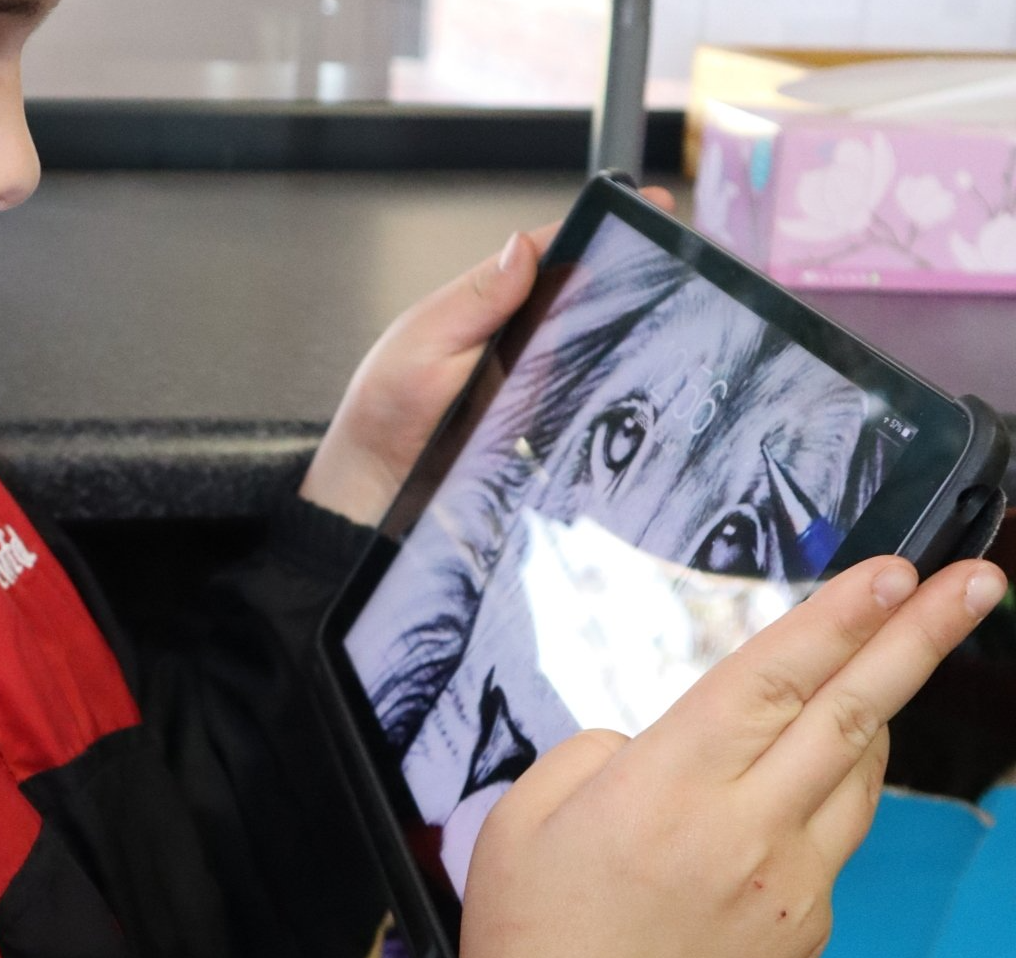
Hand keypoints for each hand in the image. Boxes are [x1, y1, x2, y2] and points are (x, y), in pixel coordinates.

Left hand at [300, 189, 671, 524]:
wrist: (381, 483)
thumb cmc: (388, 408)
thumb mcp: (423, 342)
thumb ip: (473, 299)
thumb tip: (520, 248)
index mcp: (492, 302)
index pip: (555, 252)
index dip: (603, 227)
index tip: (651, 206)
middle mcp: (524, 337)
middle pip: (592, 298)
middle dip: (641, 278)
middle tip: (688, 263)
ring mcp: (542, 381)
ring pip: (603, 349)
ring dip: (643, 336)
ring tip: (691, 316)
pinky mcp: (552, 426)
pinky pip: (596, 405)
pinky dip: (625, 396)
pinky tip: (657, 388)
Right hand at [461, 555, 1006, 957]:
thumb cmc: (537, 936)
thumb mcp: (522, 817)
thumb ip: (592, 754)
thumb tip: (647, 746)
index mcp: (666, 790)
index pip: (773, 680)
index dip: (837, 618)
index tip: (891, 570)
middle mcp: (745, 833)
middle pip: (850, 715)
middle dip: (918, 638)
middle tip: (972, 583)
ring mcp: (790, 889)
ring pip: (860, 775)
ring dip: (881, 706)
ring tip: (897, 650)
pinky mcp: (806, 932)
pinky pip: (839, 836)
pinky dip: (838, 785)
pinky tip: (815, 767)